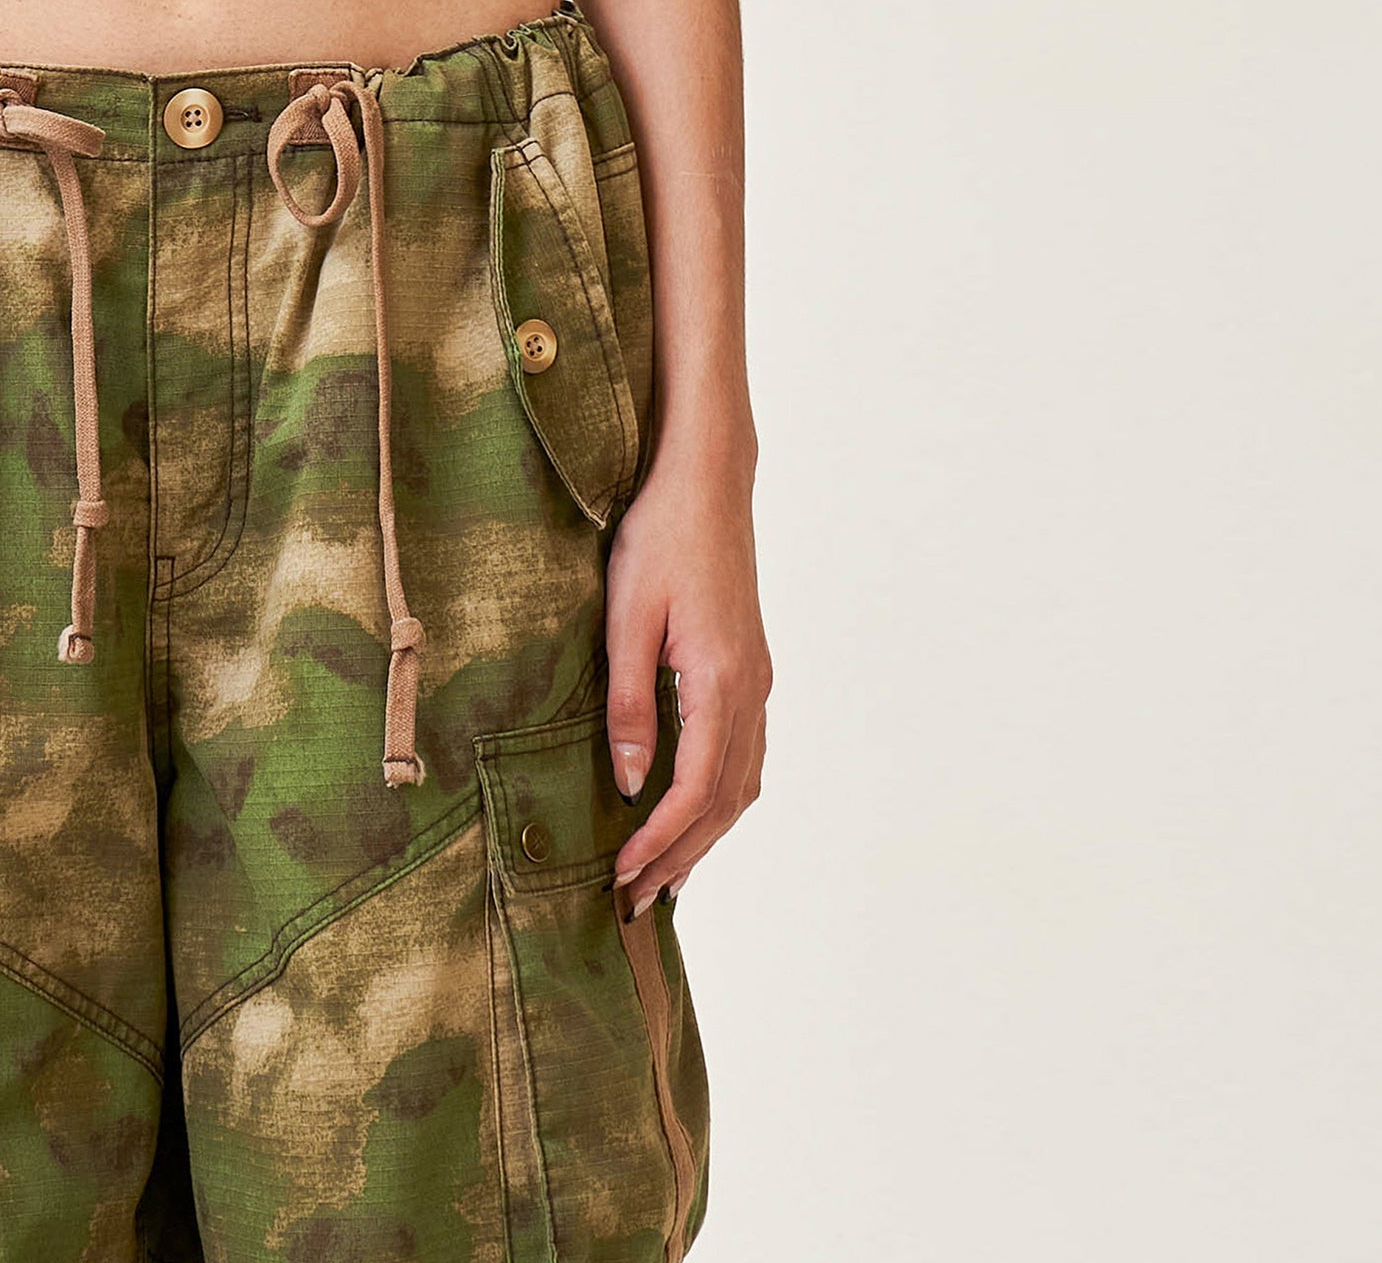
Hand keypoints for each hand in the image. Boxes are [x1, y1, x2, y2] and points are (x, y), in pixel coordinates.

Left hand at [602, 440, 770, 916]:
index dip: (660, 840)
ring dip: (705, 833)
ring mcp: (757, 679)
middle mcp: (751, 688)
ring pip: (743, 783)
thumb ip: (629, 702)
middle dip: (682, 855)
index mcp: (722, 679)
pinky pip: (746, 753)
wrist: (706, 481)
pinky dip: (721, 797)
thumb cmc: (660, 537)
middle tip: (637, 900)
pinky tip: (693, 810)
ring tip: (666, 875)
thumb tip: (630, 783)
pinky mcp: (750, 667)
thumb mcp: (627, 617)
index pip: (696, 788)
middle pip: (725, 800)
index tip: (624, 876)